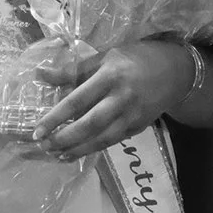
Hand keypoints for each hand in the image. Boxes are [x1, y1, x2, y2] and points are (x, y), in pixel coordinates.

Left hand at [36, 39, 202, 159]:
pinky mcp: (138, 127)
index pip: (77, 100)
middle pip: (89, 124)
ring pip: (101, 139)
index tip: (37, 130)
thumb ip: (73, 70)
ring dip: (77, 150)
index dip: (55, 117)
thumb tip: (41, 76)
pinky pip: (112, 141)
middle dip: (64, 139)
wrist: (175, 71)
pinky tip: (76, 152)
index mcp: (110, 76)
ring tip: (56, 155)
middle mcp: (121, 98)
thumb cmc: (135, 59)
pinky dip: (93, 149)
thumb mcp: (104, 57)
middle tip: (43, 146)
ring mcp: (132, 116)